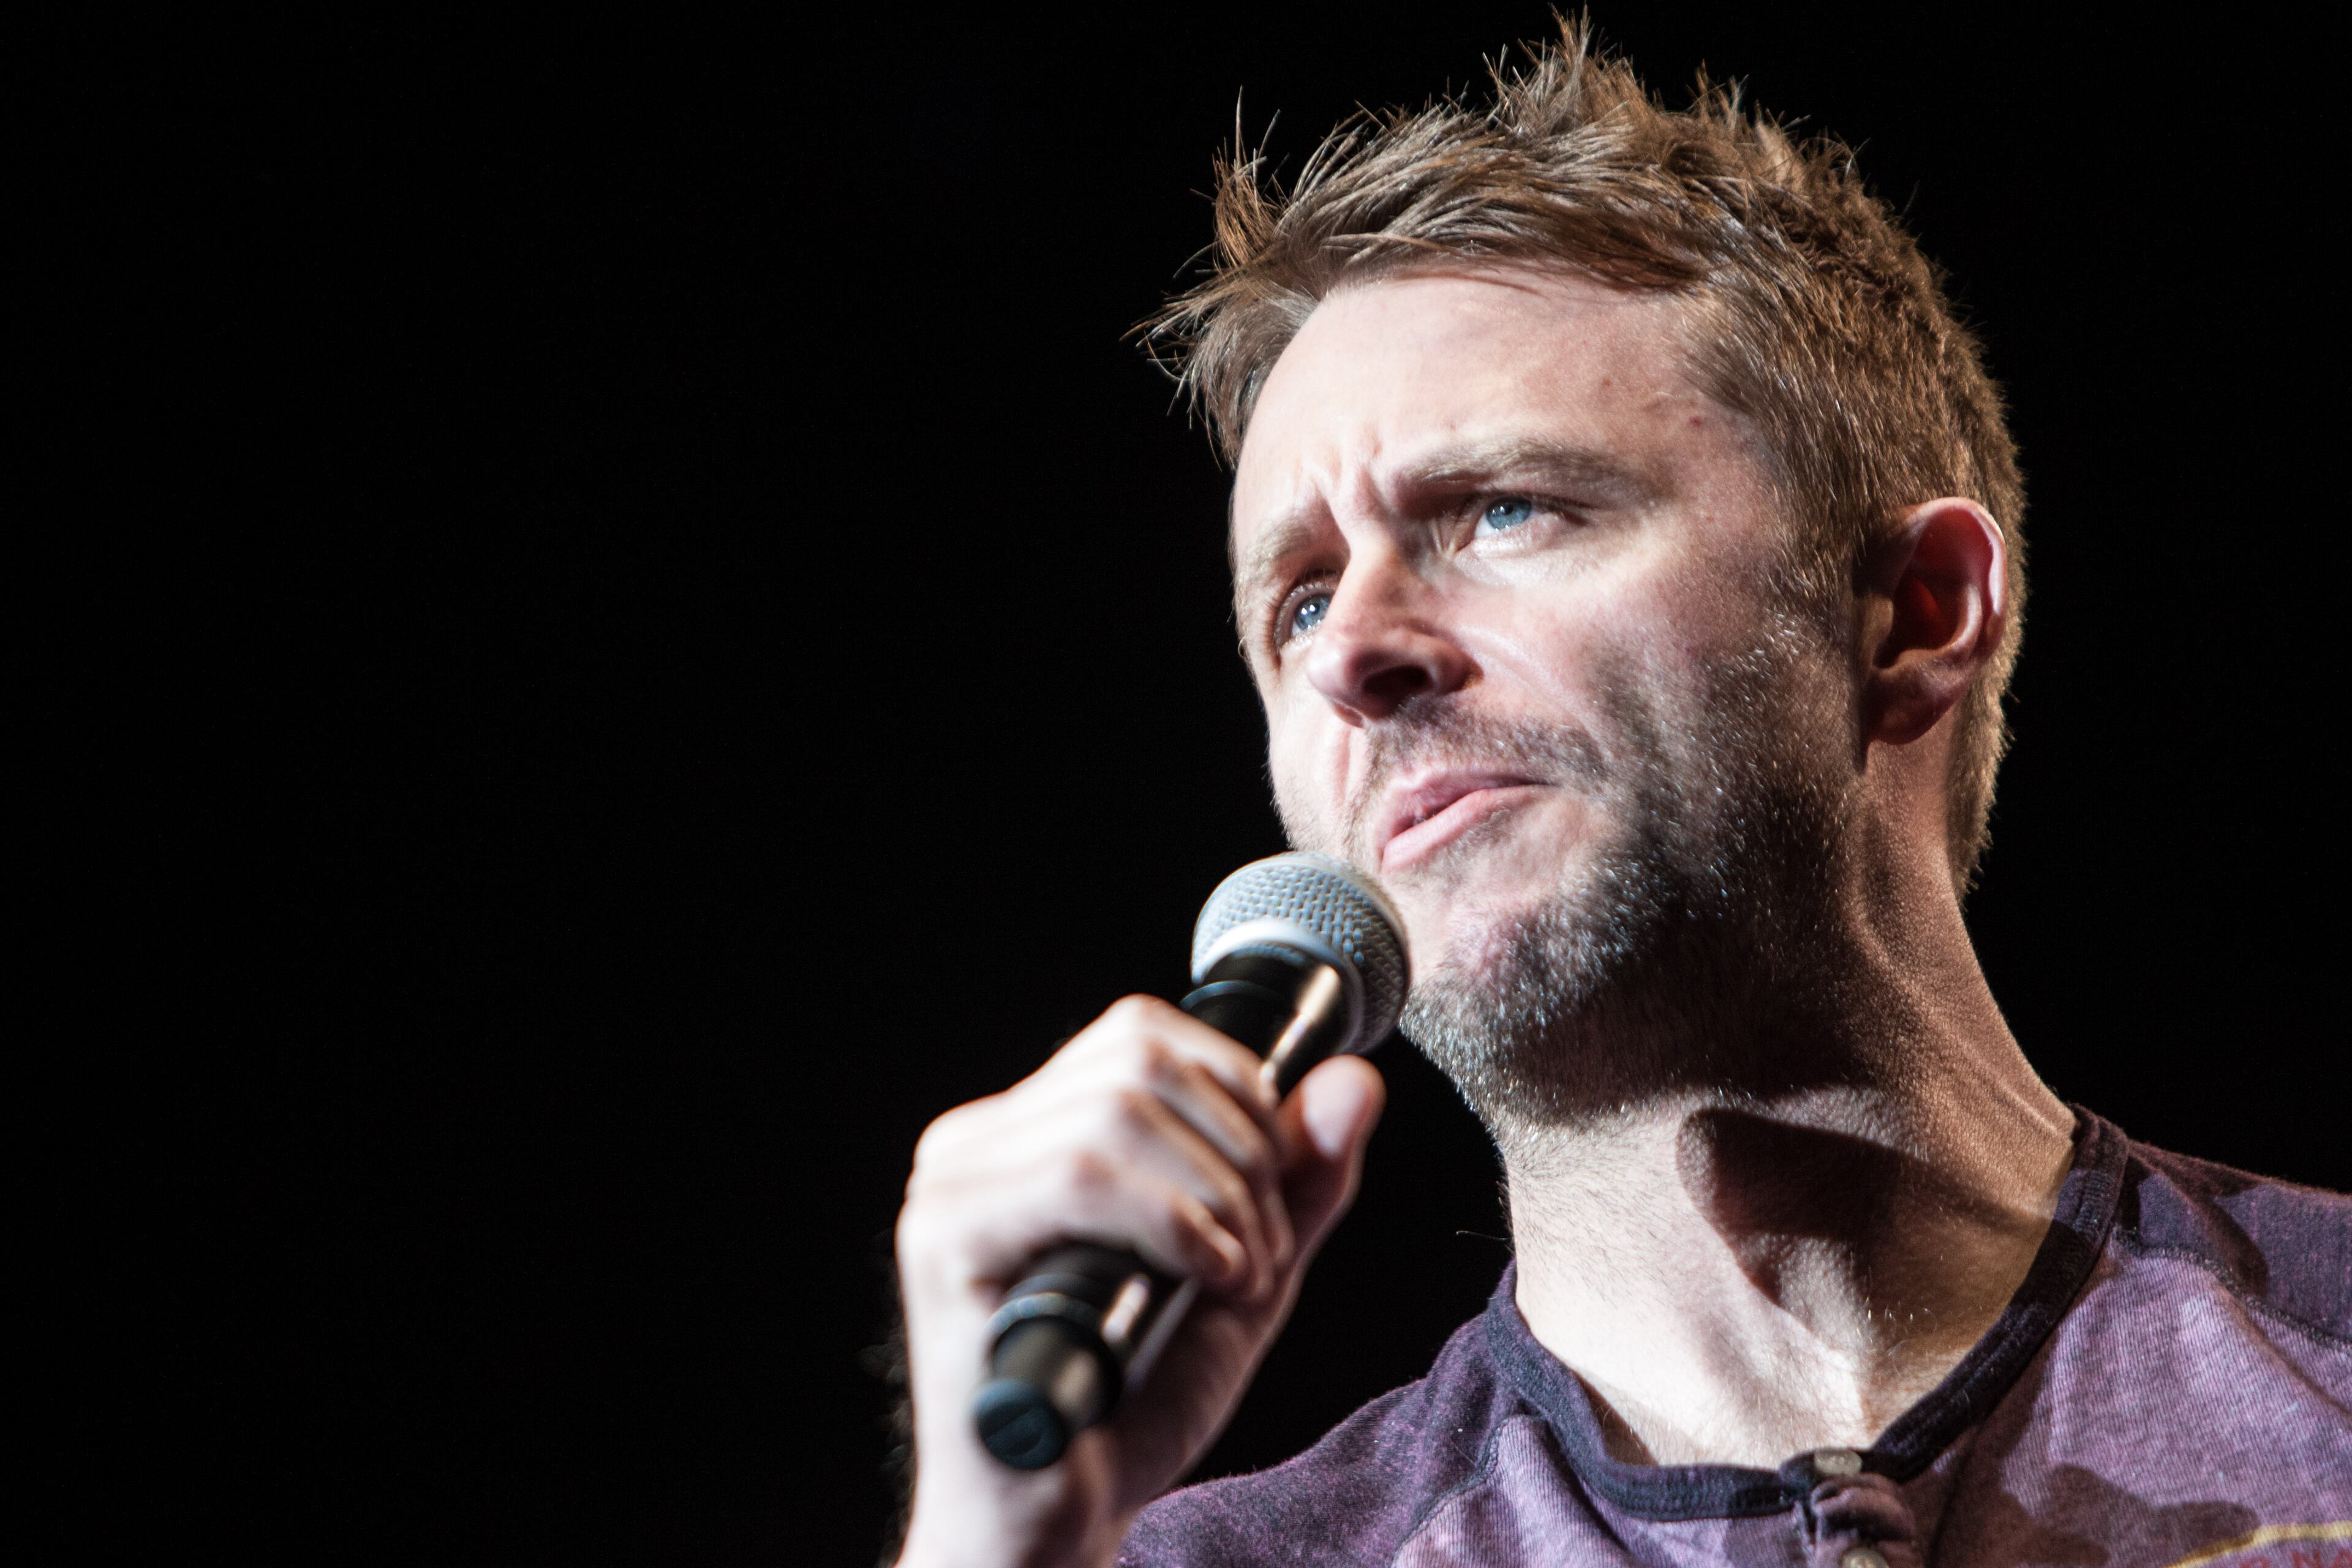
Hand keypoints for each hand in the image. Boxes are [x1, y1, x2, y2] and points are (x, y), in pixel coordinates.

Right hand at [893, 996, 1384, 1567]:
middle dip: (1241, 1154)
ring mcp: (950, 1189)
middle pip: (1139, 1061)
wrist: (1058, 1527)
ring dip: (1217, 1200)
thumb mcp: (1246, 1273)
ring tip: (1233, 1280)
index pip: (1141, 1033)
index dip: (1236, 1093)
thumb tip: (1356, 1076)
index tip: (1269, 1195)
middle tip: (1259, 1254)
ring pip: (1116, 1113)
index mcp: (1030, 1130)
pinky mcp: (944, 1245)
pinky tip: (1201, 1285)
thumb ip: (1299, 1180)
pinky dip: (1174, 1225)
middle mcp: (975, 1143)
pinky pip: (1080, 1176)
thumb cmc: (1134, 1404)